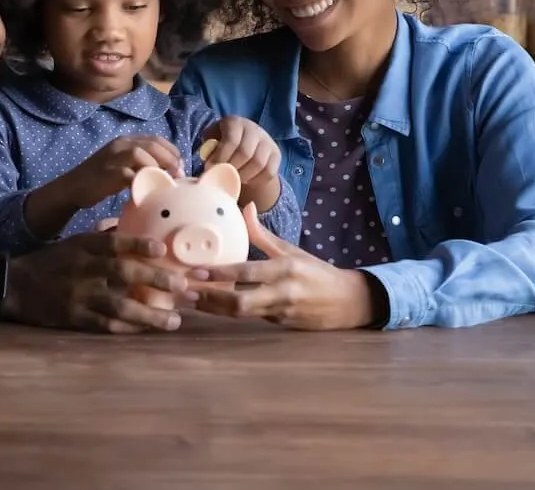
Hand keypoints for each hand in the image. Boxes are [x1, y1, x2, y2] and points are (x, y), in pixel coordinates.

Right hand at [0, 232, 189, 333]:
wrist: (13, 285)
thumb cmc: (51, 262)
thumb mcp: (74, 243)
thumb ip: (103, 240)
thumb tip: (138, 234)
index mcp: (83, 246)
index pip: (113, 241)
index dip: (138, 244)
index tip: (162, 248)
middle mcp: (82, 268)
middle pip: (123, 272)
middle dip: (156, 279)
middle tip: (184, 285)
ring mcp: (78, 295)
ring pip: (119, 305)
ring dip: (150, 313)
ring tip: (174, 320)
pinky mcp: (73, 318)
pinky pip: (105, 325)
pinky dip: (128, 328)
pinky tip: (147, 330)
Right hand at [66, 134, 185, 208]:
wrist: (71, 188)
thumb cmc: (99, 179)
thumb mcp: (121, 165)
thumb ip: (140, 164)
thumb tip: (166, 172)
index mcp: (125, 141)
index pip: (155, 139)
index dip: (172, 151)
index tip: (181, 166)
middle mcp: (119, 145)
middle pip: (152, 145)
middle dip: (169, 159)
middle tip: (179, 174)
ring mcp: (112, 158)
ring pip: (140, 154)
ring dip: (157, 167)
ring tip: (167, 181)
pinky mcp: (107, 173)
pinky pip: (128, 174)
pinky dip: (141, 181)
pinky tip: (149, 190)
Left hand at [191, 206, 378, 330]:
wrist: (348, 302)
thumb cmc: (316, 272)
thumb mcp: (291, 250)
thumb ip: (263, 235)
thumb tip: (246, 208)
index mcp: (285, 269)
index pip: (247, 272)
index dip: (220, 274)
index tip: (196, 270)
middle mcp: (282, 292)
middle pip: (240, 302)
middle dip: (211, 299)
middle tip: (186, 292)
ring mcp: (281, 312)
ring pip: (241, 314)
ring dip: (214, 309)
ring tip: (190, 302)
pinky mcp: (280, 325)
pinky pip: (250, 320)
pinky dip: (229, 314)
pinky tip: (210, 309)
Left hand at [201, 116, 281, 212]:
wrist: (244, 144)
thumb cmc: (222, 143)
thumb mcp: (212, 141)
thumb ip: (208, 150)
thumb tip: (209, 166)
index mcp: (235, 123)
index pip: (231, 140)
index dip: (220, 157)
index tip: (211, 168)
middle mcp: (254, 129)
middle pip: (245, 153)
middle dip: (231, 168)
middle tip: (223, 175)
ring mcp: (267, 141)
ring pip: (259, 164)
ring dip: (243, 175)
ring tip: (233, 178)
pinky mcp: (276, 154)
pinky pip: (269, 172)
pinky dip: (256, 180)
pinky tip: (246, 179)